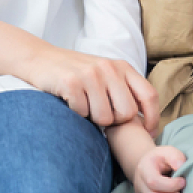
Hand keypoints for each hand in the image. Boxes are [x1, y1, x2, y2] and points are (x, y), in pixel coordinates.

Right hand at [25, 46, 160, 130]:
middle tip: (99, 113)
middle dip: (114, 121)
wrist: (40, 59)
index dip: (152, 118)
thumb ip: (124, 91)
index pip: (149, 95)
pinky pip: (82, 113)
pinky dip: (76, 113)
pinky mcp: (71, 82)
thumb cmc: (77, 74)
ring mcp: (90, 74)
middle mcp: (109, 68)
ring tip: (83, 106)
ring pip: (104, 117)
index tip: (147, 132)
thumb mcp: (105, 75)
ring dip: (92, 119)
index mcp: (122, 67)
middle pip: (127, 113)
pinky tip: (70, 101)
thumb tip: (145, 124)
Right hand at [133, 145, 187, 192]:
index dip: (171, 185)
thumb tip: (181, 167)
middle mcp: (139, 185)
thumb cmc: (161, 159)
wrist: (146, 166)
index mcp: (144, 169)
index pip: (154, 182)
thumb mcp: (168, 151)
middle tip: (180, 191)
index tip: (183, 181)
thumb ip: (175, 157)